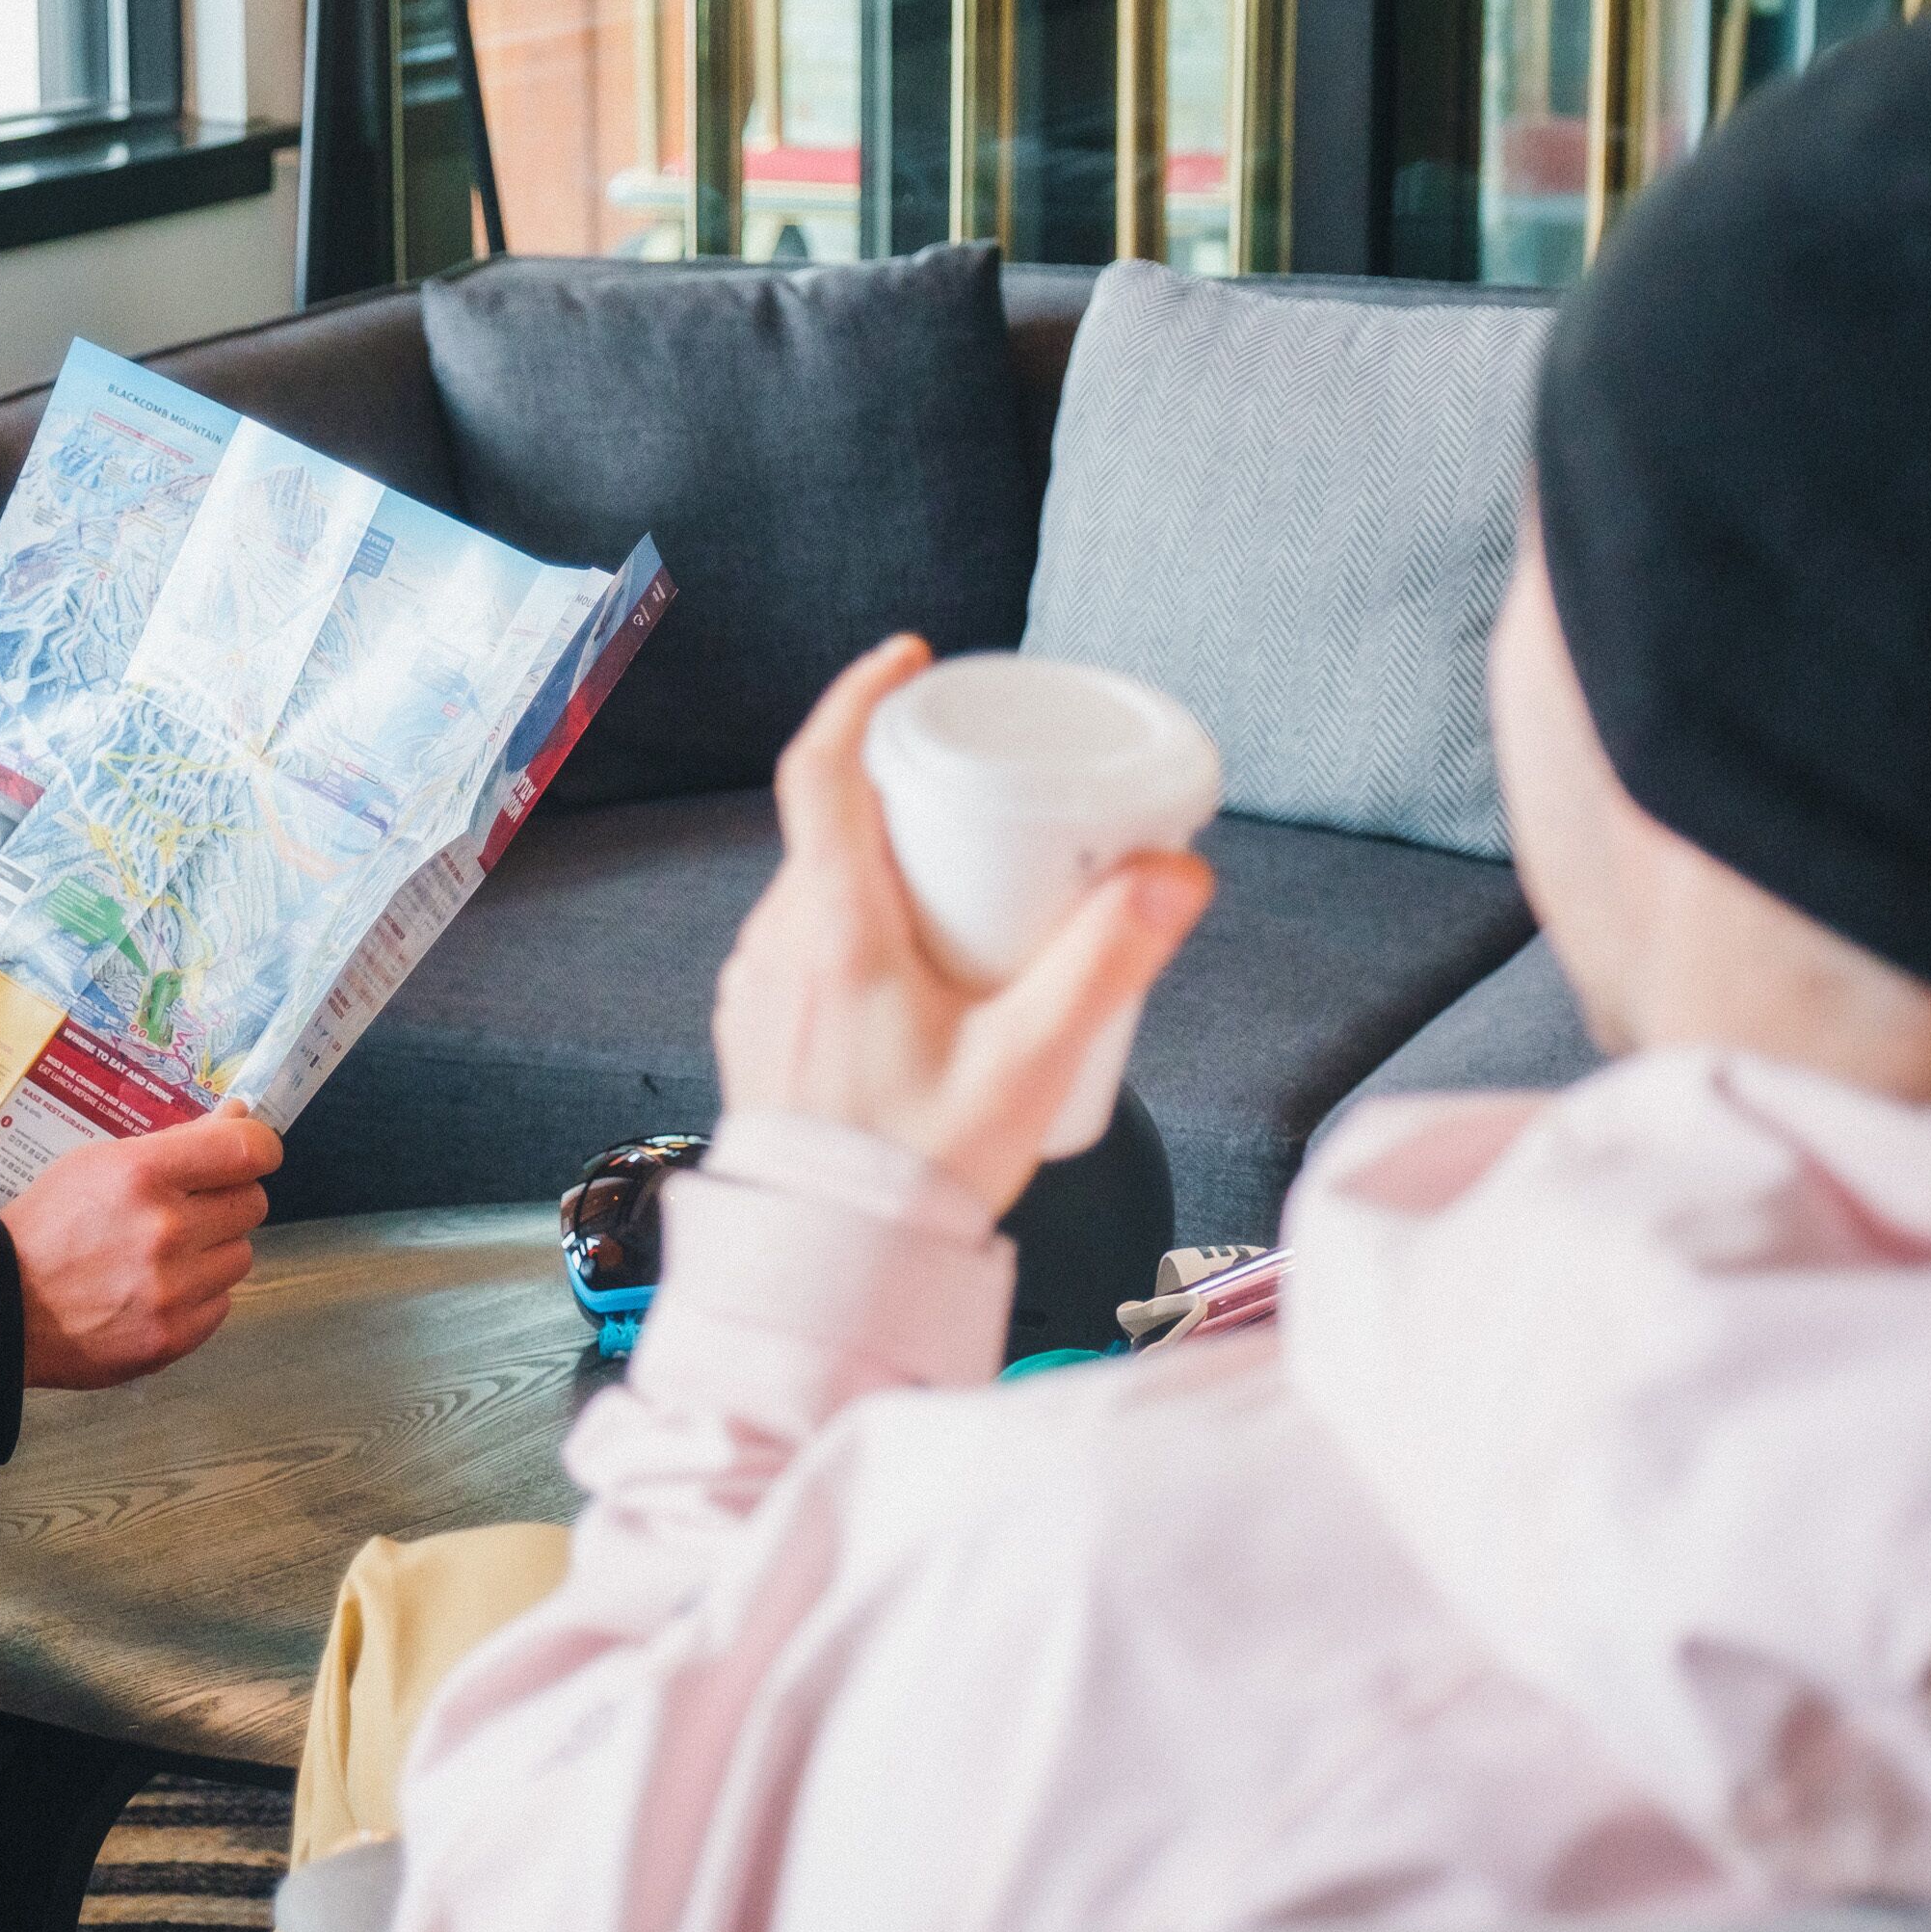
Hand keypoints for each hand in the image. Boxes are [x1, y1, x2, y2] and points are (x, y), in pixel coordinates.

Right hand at [0, 1105, 283, 1388]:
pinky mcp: (173, 1337)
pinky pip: (221, 1304)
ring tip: (164, 1256)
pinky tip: (157, 1292)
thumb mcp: (98, 1163)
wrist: (1, 1305)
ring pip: (241, 1256)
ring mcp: (172, 1289)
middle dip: (226, 1201)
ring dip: (213, 1252)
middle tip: (188, 1209)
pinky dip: (198, 1297)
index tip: (249, 1154)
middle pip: (252, 1204)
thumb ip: (176, 1143)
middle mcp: (166, 1230)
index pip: (248, 1150)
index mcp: (144, 1174)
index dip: (258, 1147)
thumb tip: (240, 1118)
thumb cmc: (49, 1225)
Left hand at [712, 636, 1214, 1217]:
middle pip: (831, 825)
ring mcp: (755, 986)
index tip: (910, 659)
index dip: (860, 696)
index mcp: (833, 932)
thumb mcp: (1029, 1065)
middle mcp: (777, 945)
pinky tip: (914, 956)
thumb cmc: (916, 1177)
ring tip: (964, 882)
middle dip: (906, 792)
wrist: (826, 1272)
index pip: (821, 772)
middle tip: (985, 793)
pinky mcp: (755, 1026)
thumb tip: (1175, 873)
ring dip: (881, 864)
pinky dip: (855, 921)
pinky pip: (801, 940)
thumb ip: (1106, 966)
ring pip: (815, 883)